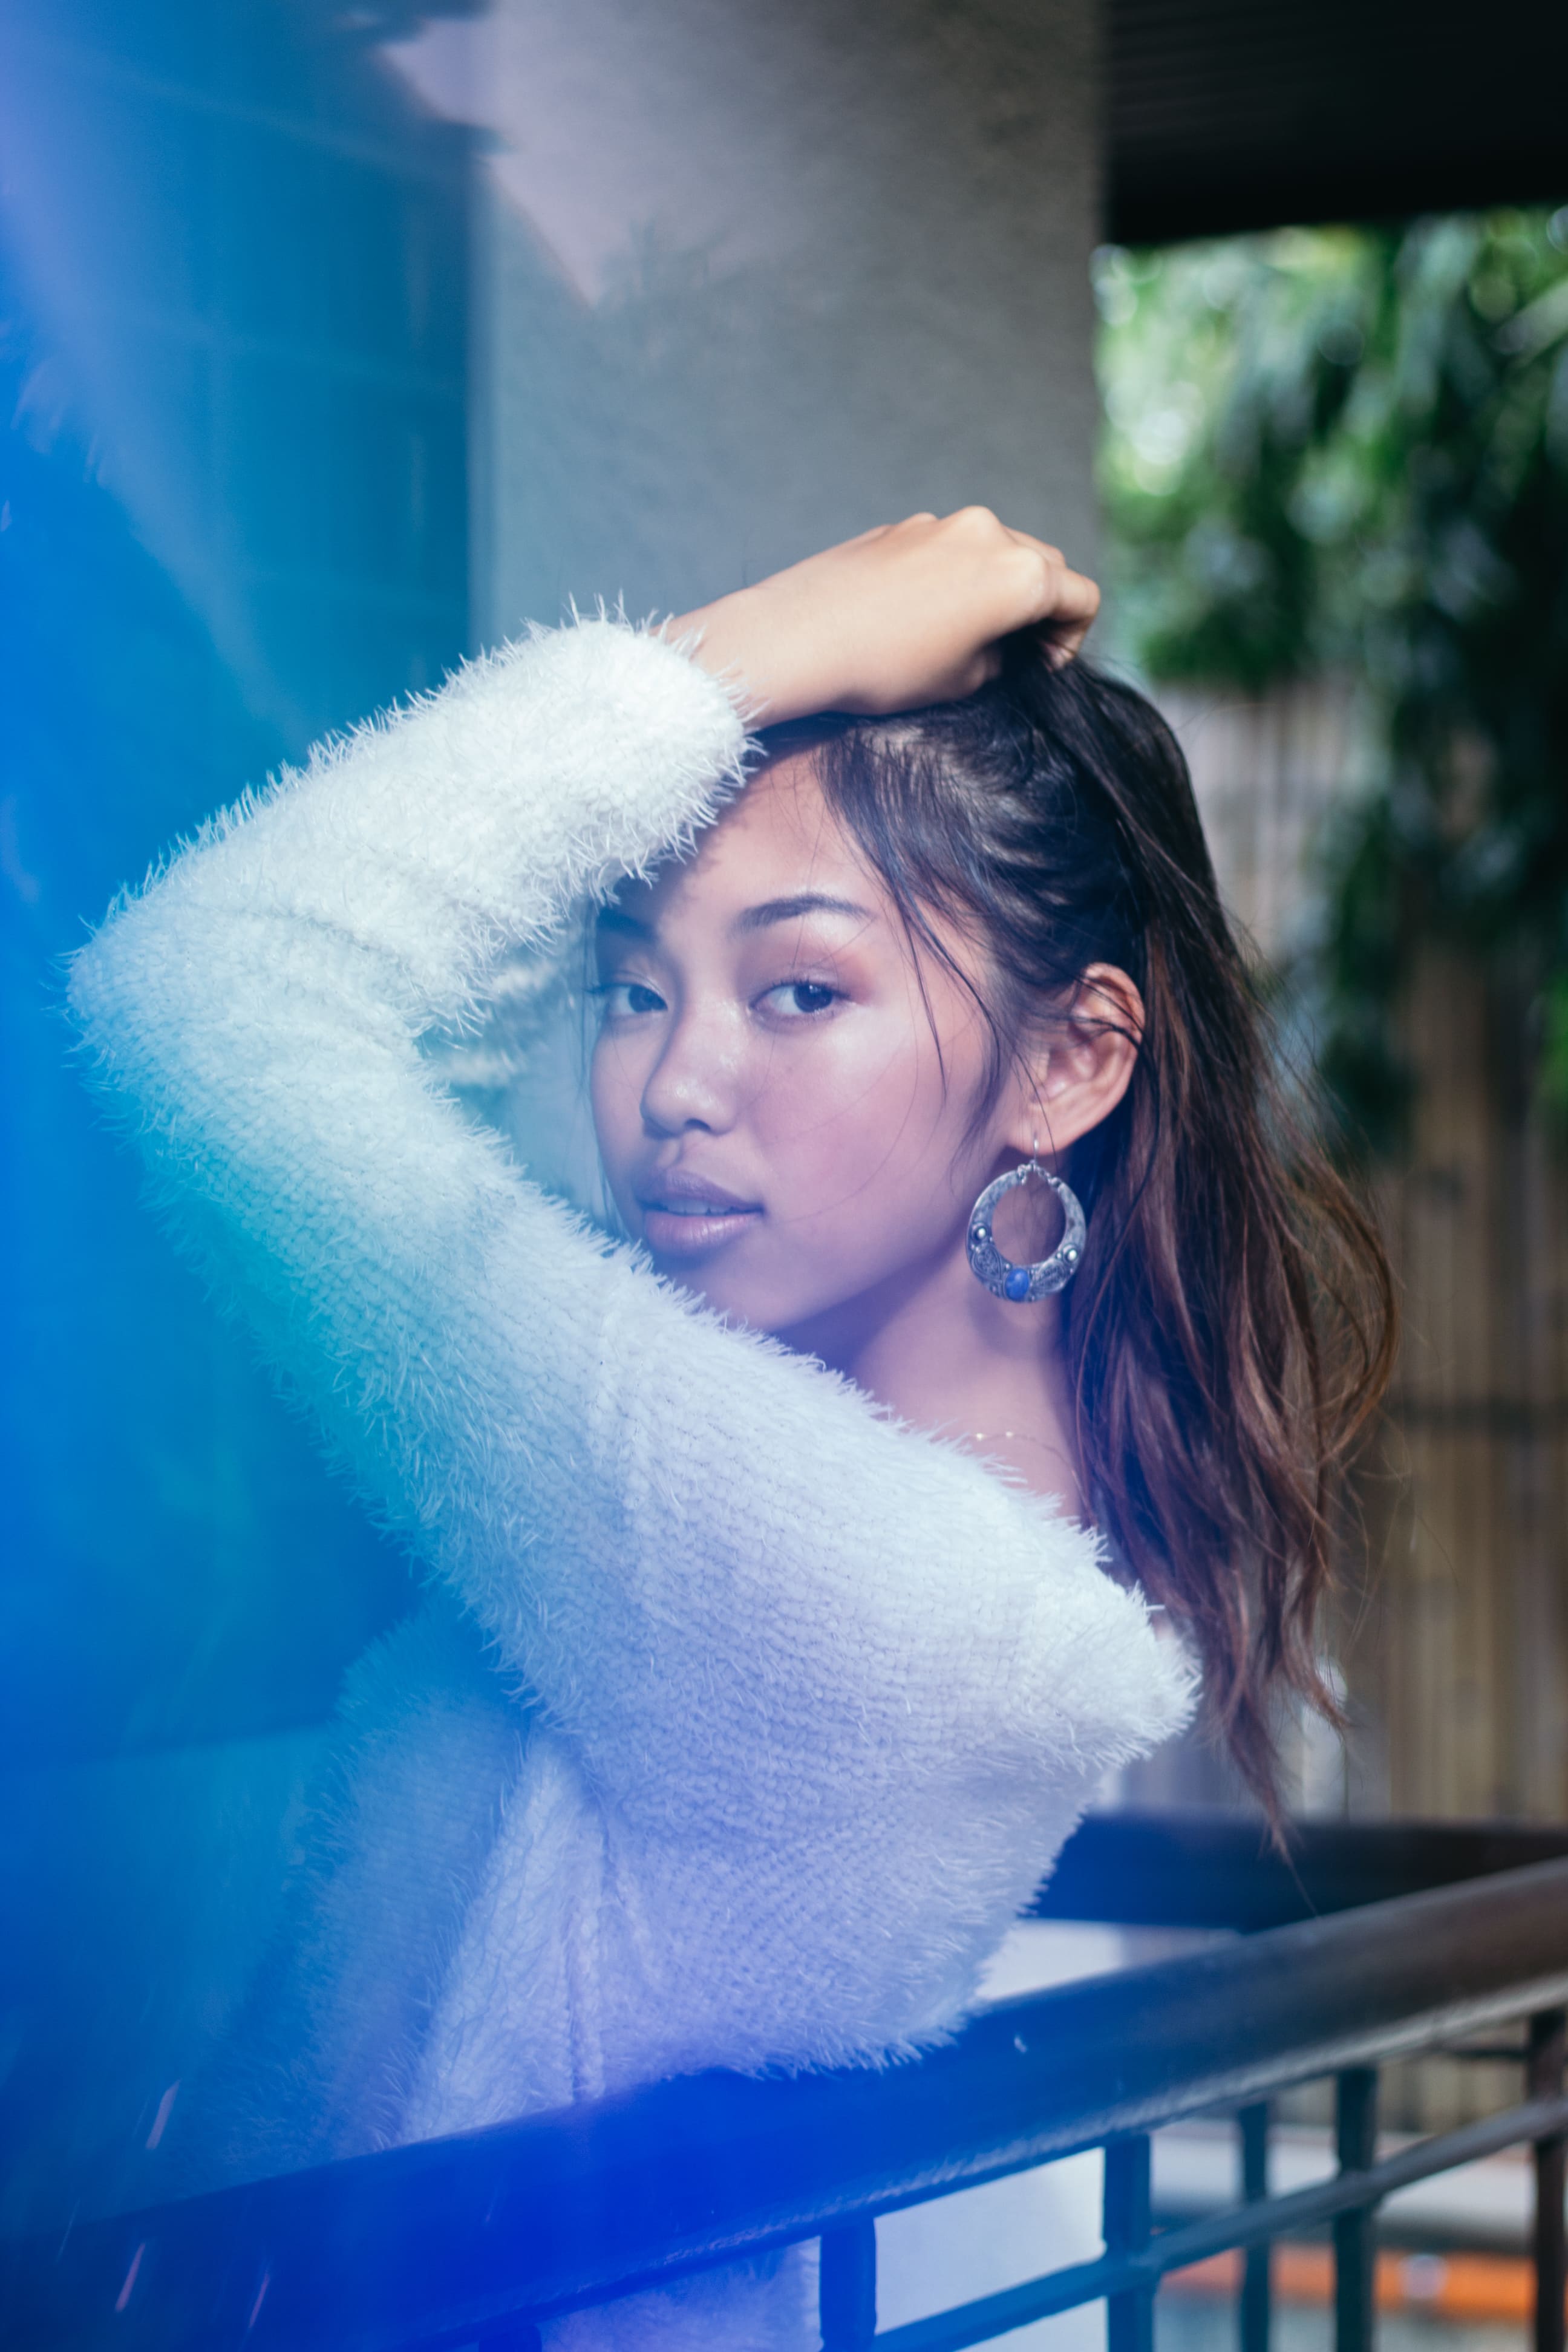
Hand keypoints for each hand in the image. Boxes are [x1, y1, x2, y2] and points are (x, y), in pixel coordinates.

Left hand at [664, 509, 1098, 725]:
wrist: (800, 638)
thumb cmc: (885, 668)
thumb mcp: (962, 681)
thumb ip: (1002, 657)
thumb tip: (1002, 646)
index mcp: (1019, 575)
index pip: (1081, 598)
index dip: (1071, 640)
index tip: (1040, 667)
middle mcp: (989, 534)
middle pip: (1045, 564)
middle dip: (1041, 607)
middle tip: (1014, 651)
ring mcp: (944, 524)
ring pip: (997, 550)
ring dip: (998, 587)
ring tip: (966, 633)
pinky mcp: (904, 527)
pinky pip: (950, 547)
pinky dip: (956, 575)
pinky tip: (921, 615)